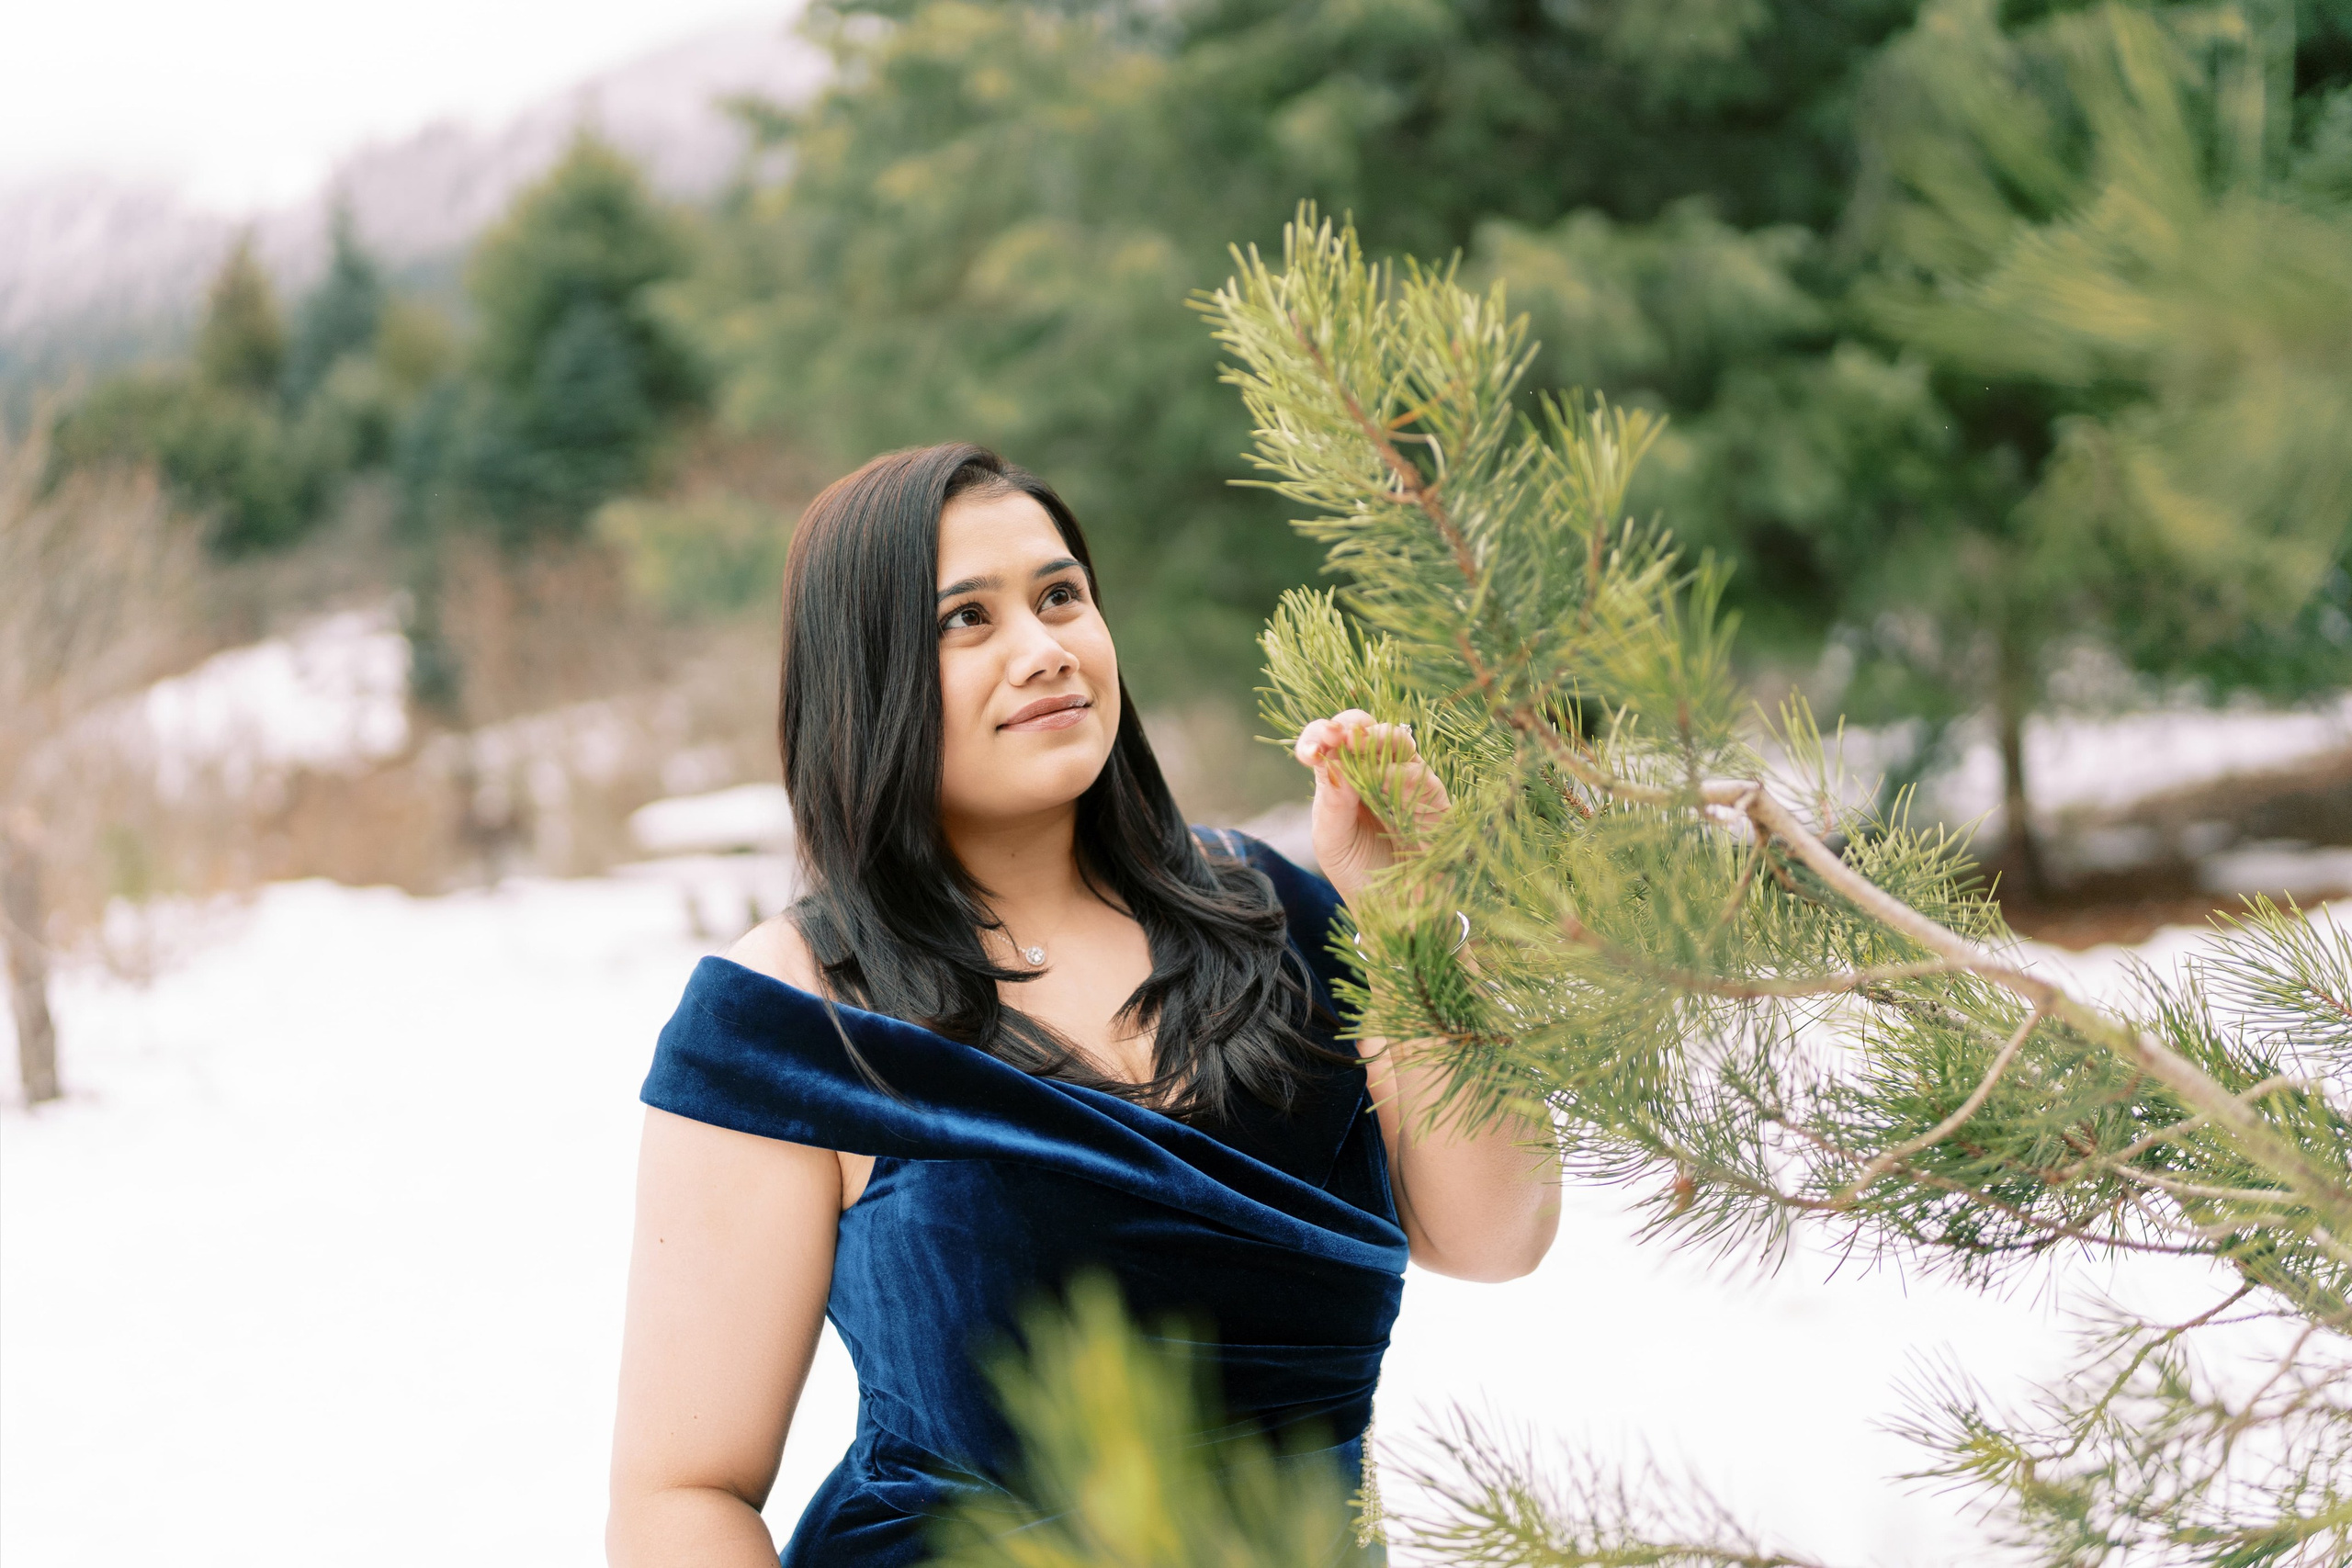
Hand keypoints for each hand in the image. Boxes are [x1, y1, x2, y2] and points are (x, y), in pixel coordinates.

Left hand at [1292, 709, 1450, 908]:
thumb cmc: (1357, 872)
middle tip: (1336, 739)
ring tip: (1357, 759)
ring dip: (1376, 744)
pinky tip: (1384, 784)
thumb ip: (1332, 801)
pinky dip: (1402, 775)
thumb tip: (1333, 760)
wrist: (1390, 914)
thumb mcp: (1331, 840)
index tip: (1309, 750)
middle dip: (1352, 729)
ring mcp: (1409, 783)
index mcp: (1346, 776)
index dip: (1320, 734)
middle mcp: (1378, 771)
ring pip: (1399, 742)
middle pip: (1369, 729)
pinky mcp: (1435, 802)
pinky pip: (1422, 777)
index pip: (1334, 739)